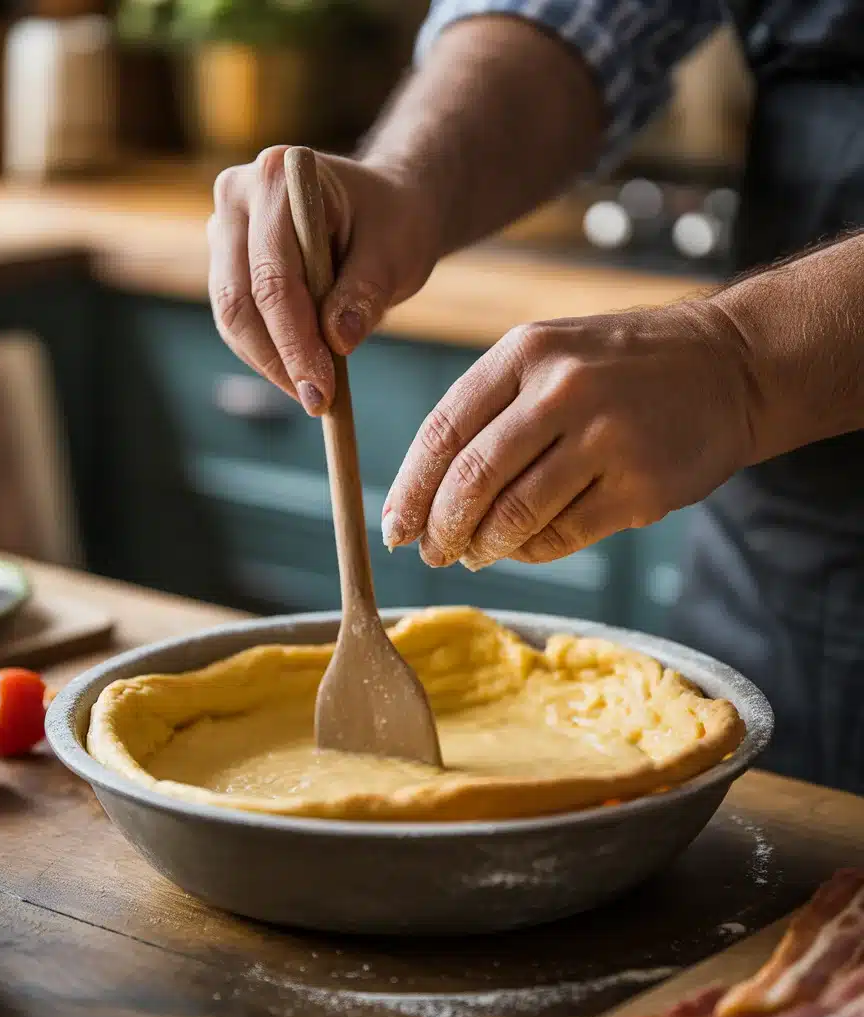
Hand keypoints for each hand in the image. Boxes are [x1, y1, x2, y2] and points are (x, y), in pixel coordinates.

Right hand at [208, 146, 437, 415]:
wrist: (384, 209)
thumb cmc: (393, 223)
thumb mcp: (396, 252)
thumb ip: (365, 292)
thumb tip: (337, 340)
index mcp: (277, 178)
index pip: (273, 277)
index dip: (294, 341)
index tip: (322, 390)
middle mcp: (237, 196)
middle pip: (238, 299)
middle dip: (278, 359)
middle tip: (317, 403)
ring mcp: (224, 228)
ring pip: (231, 315)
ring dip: (270, 363)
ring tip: (315, 394)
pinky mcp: (226, 262)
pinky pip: (237, 321)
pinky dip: (267, 354)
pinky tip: (301, 374)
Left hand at [382, 304, 756, 567]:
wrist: (728, 367)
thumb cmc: (619, 368)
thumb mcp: (549, 356)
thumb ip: (488, 411)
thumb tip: (426, 494)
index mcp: (526, 353)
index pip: (444, 431)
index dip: (411, 488)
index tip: (395, 526)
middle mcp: (563, 391)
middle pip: (473, 480)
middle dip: (441, 528)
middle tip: (431, 554)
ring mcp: (607, 439)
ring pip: (515, 516)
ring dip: (483, 547)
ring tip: (474, 554)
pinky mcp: (642, 486)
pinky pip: (563, 537)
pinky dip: (531, 551)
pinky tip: (523, 547)